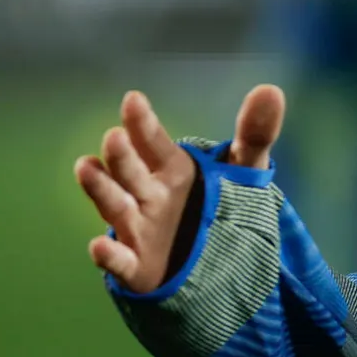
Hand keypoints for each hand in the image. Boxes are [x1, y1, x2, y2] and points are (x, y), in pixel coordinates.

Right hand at [75, 85, 286, 293]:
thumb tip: (270, 90)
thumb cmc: (220, 204)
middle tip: (114, 136)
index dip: (144, 123)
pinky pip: (120, 261)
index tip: (134, 99)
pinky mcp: (137, 266)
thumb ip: (254, 133)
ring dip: (101, 190)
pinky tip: (100, 246)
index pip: (155, 143)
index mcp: (172, 169)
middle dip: (122, 155)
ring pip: (116, 206)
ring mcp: (138, 228)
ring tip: (86, 167)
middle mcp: (148, 194)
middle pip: (131, 171)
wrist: (215, 261)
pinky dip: (109, 255)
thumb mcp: (245, 169)